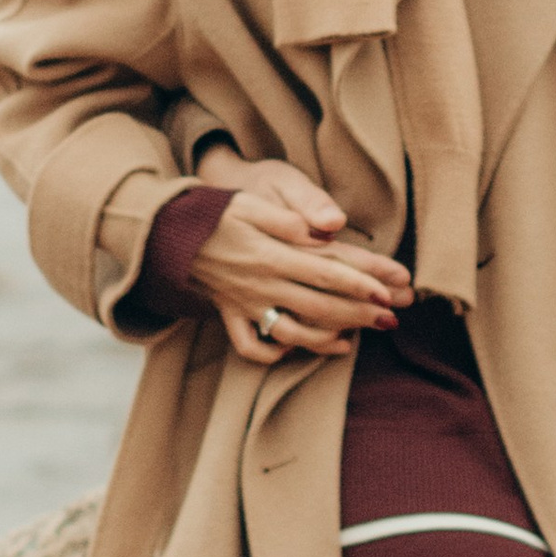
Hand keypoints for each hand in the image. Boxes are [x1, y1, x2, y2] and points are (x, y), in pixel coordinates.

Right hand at [188, 155, 411, 368]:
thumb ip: (290, 218)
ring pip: (292, 333)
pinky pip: (252, 346)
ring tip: (352, 342)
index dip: (360, 284)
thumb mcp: (252, 202)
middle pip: (319, 307)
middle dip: (359, 317)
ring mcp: (245, 305)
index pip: (326, 272)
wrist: (165, 232)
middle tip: (390, 321)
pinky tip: (296, 349)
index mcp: (272, 255)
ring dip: (326, 341)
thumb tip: (326, 228)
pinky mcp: (230, 315)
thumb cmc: (216, 212)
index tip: (389, 293)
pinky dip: (275, 354)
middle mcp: (261, 285)